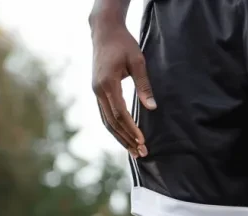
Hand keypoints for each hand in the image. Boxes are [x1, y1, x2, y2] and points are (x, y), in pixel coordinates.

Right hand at [91, 19, 155, 157]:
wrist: (104, 31)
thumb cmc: (124, 44)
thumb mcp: (138, 61)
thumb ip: (144, 85)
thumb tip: (152, 108)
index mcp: (107, 83)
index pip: (120, 113)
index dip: (131, 129)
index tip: (142, 141)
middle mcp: (98, 90)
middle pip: (112, 122)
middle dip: (127, 139)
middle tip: (141, 153)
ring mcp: (95, 91)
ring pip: (107, 121)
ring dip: (120, 137)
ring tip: (134, 151)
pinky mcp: (97, 91)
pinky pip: (105, 115)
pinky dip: (115, 128)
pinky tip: (124, 137)